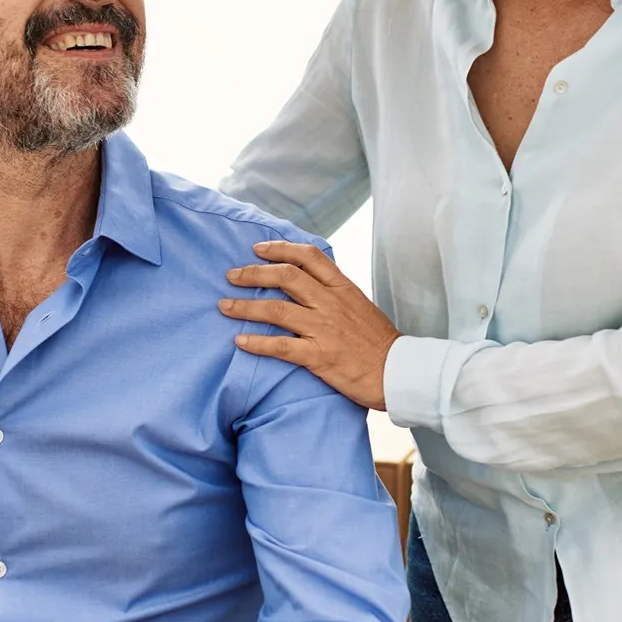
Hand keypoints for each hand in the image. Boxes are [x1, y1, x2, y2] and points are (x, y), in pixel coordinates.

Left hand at [222, 241, 401, 410]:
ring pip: (276, 308)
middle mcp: (330, 303)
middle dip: (252, 273)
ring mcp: (324, 328)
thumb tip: (309, 282)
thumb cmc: (379, 342)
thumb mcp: (360, 305)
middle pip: (285, 276)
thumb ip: (335, 292)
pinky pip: (281, 346)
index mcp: (342, 287)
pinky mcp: (319, 356)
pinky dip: (257, 342)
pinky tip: (240, 340)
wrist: (398, 372)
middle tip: (231, 276)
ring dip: (245, 306)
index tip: (258, 249)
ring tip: (224, 306)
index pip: (308, 256)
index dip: (279, 248)